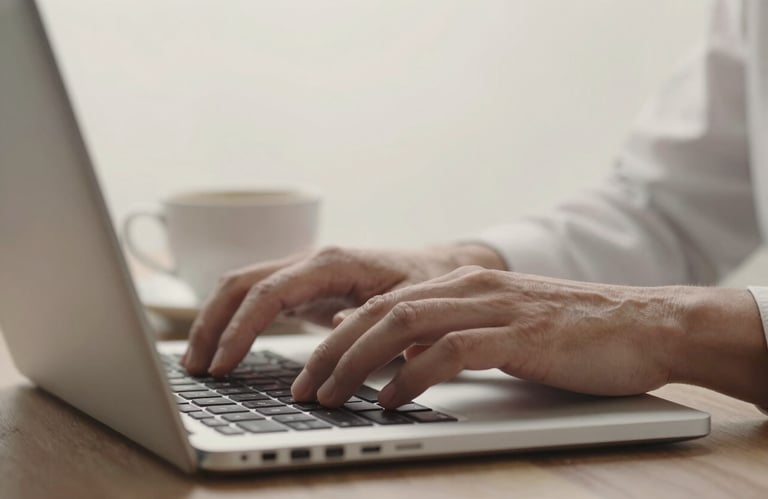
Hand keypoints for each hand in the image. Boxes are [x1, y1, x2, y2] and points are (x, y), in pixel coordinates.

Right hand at [181, 244, 504, 374]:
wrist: (436, 267)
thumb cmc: (425, 282)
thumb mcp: (411, 302)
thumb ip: (374, 315)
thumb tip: (336, 327)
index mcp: (332, 262)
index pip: (270, 292)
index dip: (241, 328)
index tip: (224, 363)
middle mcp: (310, 262)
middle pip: (241, 284)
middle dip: (212, 323)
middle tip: (195, 367)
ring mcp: (302, 273)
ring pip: (241, 288)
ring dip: (214, 322)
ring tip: (197, 362)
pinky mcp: (302, 288)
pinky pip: (256, 300)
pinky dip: (233, 322)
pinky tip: (223, 349)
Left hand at [290, 267, 767, 408]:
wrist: (645, 324)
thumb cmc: (571, 333)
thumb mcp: (497, 325)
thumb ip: (444, 331)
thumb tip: (387, 351)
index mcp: (462, 283)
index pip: (382, 303)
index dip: (337, 335)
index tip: (309, 367)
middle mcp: (470, 287)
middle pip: (381, 312)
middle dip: (333, 351)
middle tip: (305, 387)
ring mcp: (494, 308)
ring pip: (404, 325)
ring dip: (359, 362)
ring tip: (332, 395)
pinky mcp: (519, 336)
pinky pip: (450, 352)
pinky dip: (412, 376)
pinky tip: (390, 400)